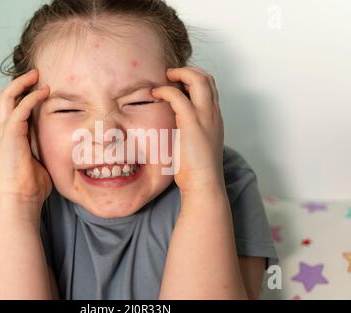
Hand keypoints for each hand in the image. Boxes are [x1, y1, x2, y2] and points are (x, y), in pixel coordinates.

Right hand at [0, 69, 51, 208]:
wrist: (21, 200)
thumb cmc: (33, 186)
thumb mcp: (42, 162)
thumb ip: (46, 150)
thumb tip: (62, 148)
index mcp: (12, 138)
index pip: (13, 109)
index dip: (23, 95)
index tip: (40, 86)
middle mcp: (6, 132)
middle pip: (4, 99)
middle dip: (18, 83)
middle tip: (35, 73)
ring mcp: (6, 133)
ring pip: (6, 99)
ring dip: (21, 84)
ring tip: (36, 75)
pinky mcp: (10, 136)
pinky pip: (19, 110)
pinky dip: (30, 98)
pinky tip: (44, 92)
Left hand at [151, 66, 224, 193]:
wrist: (203, 183)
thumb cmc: (195, 169)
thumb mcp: (195, 144)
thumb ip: (189, 130)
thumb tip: (173, 125)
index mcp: (214, 118)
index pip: (210, 87)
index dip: (194, 79)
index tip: (178, 82)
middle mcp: (213, 114)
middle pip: (207, 78)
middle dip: (188, 70)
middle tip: (171, 74)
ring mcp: (205, 117)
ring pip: (199, 80)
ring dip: (180, 74)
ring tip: (165, 78)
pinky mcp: (192, 123)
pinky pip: (179, 96)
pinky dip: (166, 90)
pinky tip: (156, 94)